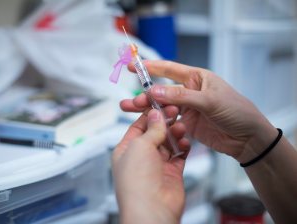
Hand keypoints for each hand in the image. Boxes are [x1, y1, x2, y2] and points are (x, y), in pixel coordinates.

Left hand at [112, 108, 189, 223]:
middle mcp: (141, 157)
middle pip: (155, 133)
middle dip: (165, 122)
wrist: (152, 209)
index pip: (138, 127)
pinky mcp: (171, 173)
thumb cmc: (137, 181)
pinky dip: (183, 147)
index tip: (161, 104)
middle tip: (175, 111)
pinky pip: (179, 155)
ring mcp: (157, 165)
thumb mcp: (141, 145)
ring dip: (174, 134)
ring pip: (168, 143)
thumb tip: (156, 114)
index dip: (150, 114)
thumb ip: (152, 129)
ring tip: (181, 126)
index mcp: (127, 150)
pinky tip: (185, 142)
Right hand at [121, 60, 276, 162]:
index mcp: (196, 78)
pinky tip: (149, 126)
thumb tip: (154, 91)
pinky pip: (169, 122)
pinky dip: (159, 123)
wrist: (248, 138)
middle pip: (162, 91)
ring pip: (163, 107)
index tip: (133, 66)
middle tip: (131, 102)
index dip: (151, 67)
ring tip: (129, 110)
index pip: (169, 69)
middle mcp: (189, 92)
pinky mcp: (187, 124)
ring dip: (147, 110)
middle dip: (145, 96)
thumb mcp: (210, 101)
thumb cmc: (236, 111)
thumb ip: (181, 96)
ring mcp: (188, 109)